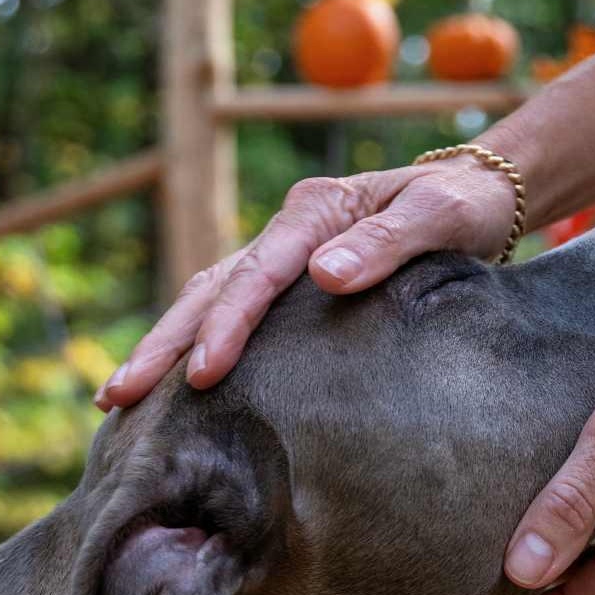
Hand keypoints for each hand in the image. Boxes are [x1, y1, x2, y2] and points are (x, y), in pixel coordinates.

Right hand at [97, 155, 517, 407]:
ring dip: (165, 348)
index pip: (258, 274)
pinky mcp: (291, 282)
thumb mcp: (441, 216)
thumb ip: (387, 243)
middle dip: (162, 344)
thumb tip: (324, 275)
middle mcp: (288, 230)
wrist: (477, 194)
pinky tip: (169, 390)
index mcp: (316, 211)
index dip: (226, 325)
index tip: (203, 373)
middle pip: (211, 288)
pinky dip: (196, 345)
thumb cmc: (462, 206)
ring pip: (208, 300)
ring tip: (117, 401)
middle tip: (116, 397)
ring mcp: (284, 254)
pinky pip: (232, 311)